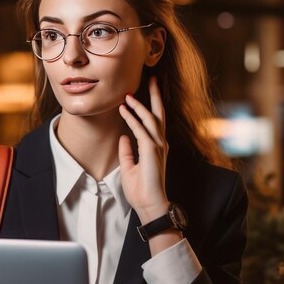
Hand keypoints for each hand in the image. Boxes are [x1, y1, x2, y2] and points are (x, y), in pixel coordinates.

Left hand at [118, 76, 169, 222]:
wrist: (149, 204)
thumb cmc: (141, 189)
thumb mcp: (129, 167)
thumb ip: (127, 151)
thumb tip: (123, 138)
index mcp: (156, 147)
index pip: (155, 121)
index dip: (149, 106)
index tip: (141, 93)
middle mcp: (160, 144)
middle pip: (159, 114)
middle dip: (155, 96)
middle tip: (151, 79)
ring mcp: (158, 147)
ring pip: (150, 118)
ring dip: (139, 105)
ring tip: (128, 94)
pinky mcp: (151, 151)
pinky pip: (140, 129)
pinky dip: (132, 118)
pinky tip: (123, 109)